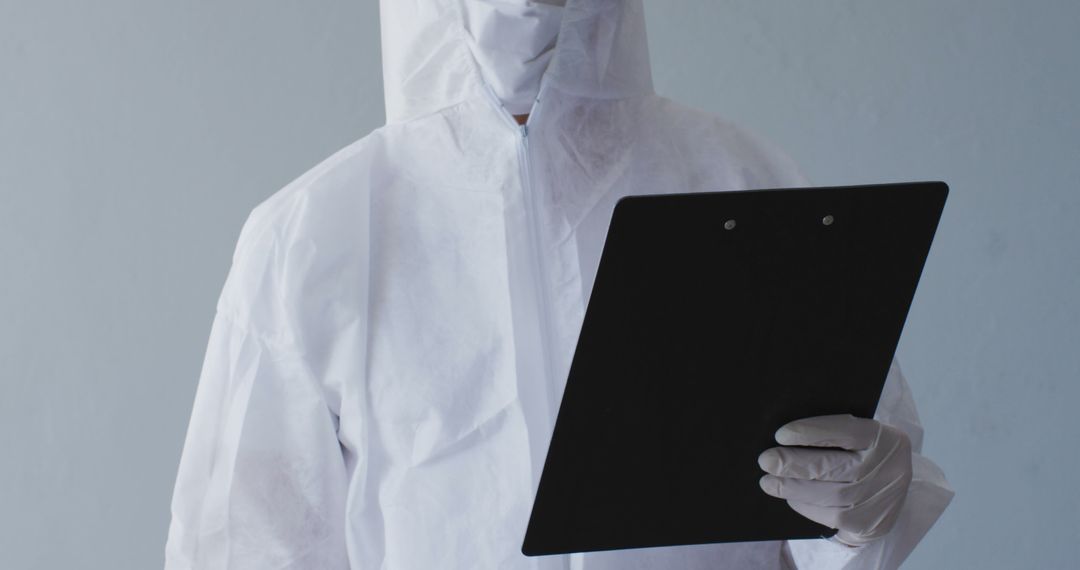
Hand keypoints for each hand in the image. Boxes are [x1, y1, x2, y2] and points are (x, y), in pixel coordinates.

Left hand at [757, 414, 912, 545]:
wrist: (891, 496)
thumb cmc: (865, 458)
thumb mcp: (862, 440)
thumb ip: (834, 434)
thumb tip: (785, 437)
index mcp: (884, 438)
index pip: (845, 431)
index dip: (810, 432)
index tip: (781, 435)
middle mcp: (886, 468)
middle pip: (832, 466)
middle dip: (793, 463)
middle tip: (766, 460)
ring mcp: (878, 498)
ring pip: (827, 494)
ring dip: (792, 487)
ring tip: (768, 482)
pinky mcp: (867, 522)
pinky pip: (828, 514)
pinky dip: (805, 505)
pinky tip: (791, 496)